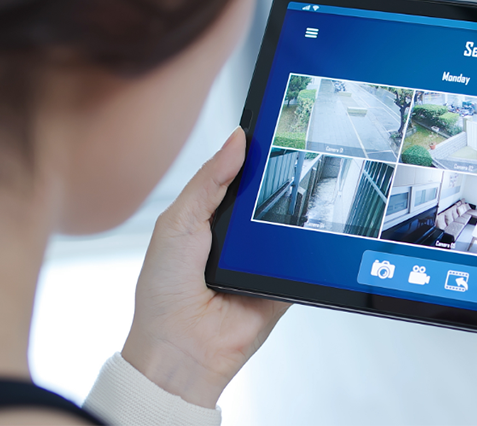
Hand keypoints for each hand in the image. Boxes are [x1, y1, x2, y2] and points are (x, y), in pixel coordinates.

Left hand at [122, 127, 289, 407]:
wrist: (182, 349)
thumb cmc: (163, 293)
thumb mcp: (178, 223)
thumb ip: (208, 181)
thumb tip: (237, 139)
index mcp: (209, 216)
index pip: (238, 175)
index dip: (254, 153)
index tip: (275, 126)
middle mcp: (238, 237)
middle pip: (269, 195)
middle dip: (283, 177)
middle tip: (300, 152)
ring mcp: (263, 259)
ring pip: (290, 224)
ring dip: (297, 213)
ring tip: (308, 190)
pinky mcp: (284, 282)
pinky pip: (305, 259)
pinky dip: (310, 248)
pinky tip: (313, 231)